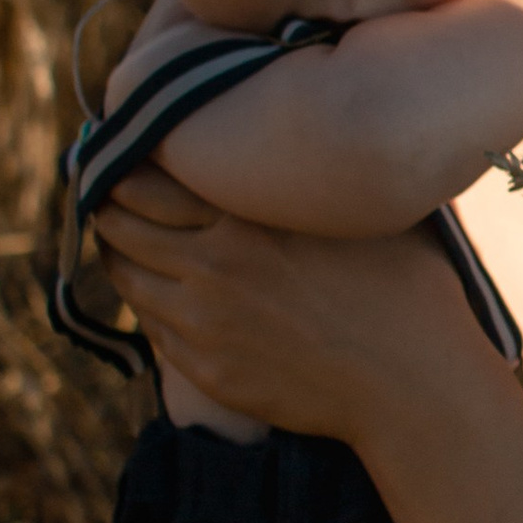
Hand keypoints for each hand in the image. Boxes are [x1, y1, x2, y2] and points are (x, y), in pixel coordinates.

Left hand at [96, 184, 487, 441]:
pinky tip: (161, 289)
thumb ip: (311, 177)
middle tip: (108, 186)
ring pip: (124, 270)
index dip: (129, 155)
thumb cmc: (408, 289)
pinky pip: (150, 323)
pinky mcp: (205, 366)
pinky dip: (147, 299)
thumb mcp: (362, 210)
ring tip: (122, 235)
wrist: (414, 385)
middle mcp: (214, 260)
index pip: (149, 170)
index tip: (127, 146)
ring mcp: (203, 319)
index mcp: (250, 212)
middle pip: (121, 215)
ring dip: (117, 249)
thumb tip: (297, 137)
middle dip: (108, 197)